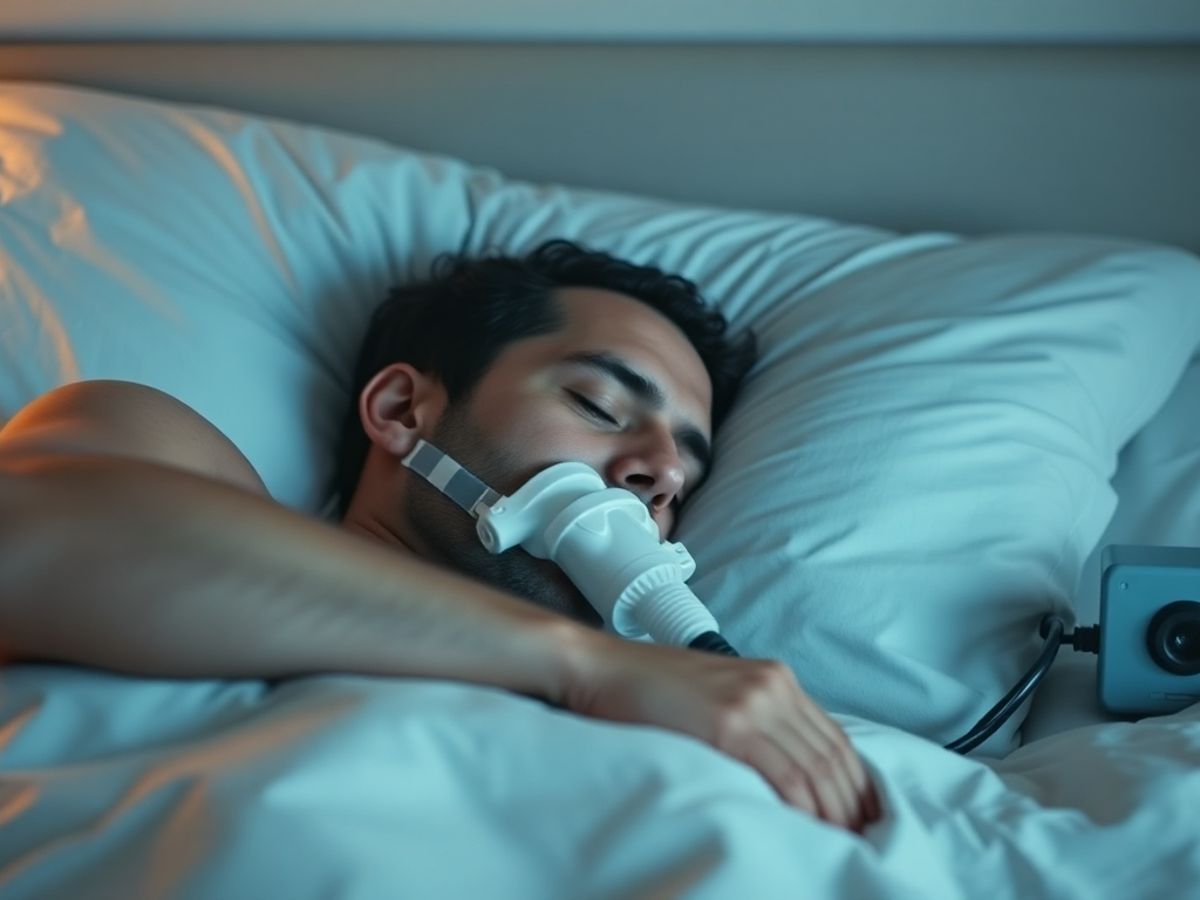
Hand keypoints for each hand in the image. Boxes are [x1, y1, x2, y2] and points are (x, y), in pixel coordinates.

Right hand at [561, 634, 880, 831]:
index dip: (856, 784)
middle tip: (858, 842)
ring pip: (814, 768)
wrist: (603, 668)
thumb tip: (789, 774)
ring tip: (838, 845)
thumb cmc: (650, 689)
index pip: (836, 739)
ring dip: (832, 813)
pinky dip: (801, 806)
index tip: (862, 818)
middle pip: (832, 755)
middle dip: (851, 805)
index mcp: (775, 677)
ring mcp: (752, 702)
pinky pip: (782, 773)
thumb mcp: (718, 695)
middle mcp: (772, 685)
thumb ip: (756, 721)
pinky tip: (805, 828)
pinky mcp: (729, 722)